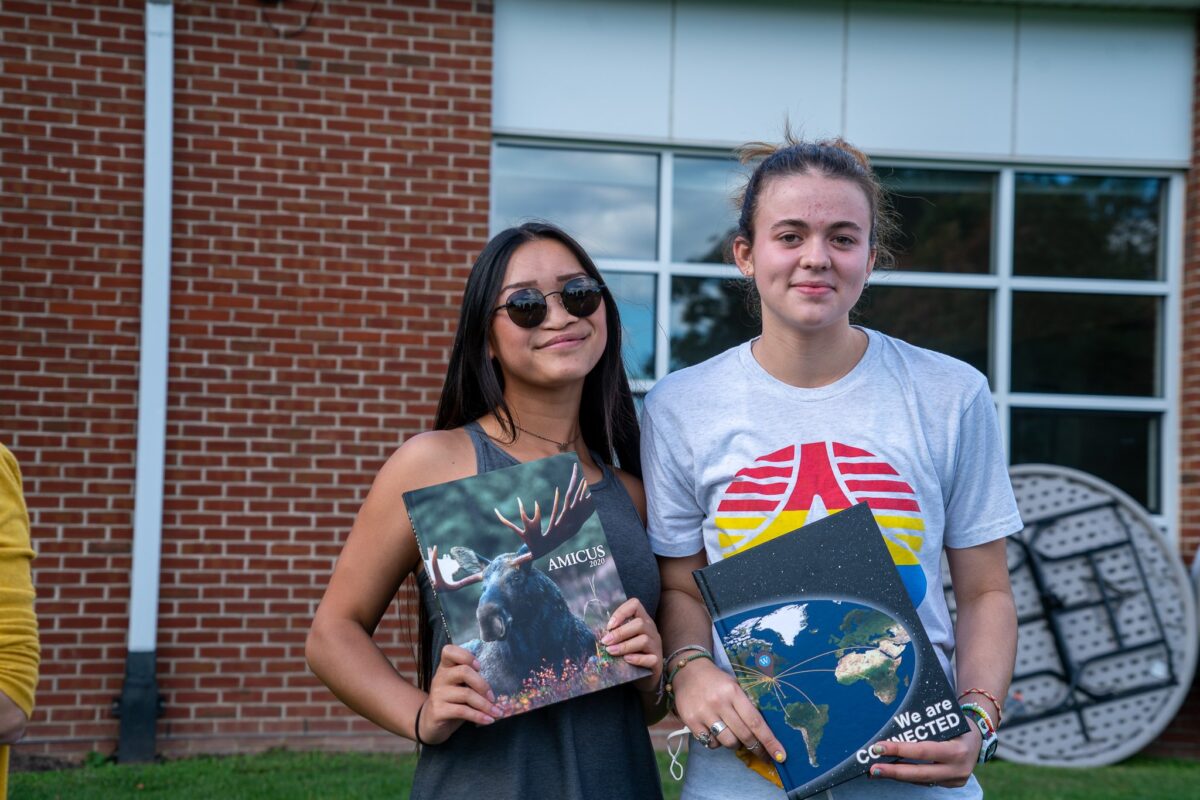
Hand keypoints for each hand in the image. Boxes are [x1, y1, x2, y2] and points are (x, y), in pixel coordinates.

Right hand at [418, 645, 500, 744]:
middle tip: (493, 697)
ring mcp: (437, 694)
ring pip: (466, 694)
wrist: (431, 722)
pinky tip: (488, 720)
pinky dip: (479, 716)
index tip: (479, 667)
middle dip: (482, 684)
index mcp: (445, 667)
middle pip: (463, 671)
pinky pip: (462, 711)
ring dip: (485, 705)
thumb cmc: (452, 700)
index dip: (466, 656)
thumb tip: (499, 681)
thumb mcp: (459, 686)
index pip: (449, 651)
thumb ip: (471, 679)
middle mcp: (440, 677)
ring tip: (497, 712)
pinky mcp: (438, 710)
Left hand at [601, 598, 662, 692]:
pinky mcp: (657, 662)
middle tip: (605, 641)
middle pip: (639, 623)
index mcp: (643, 621)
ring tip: (611, 651)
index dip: (622, 612)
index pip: (635, 605)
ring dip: (625, 646)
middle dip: (620, 632)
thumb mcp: (623, 640)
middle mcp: (652, 631)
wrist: (645, 676)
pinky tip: (626, 660)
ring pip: (644, 640)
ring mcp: (656, 646)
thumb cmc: (630, 654)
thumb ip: (615, 633)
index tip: (609, 626)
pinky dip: (637, 659)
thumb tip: (595, 632)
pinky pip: (650, 658)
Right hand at [671, 656, 786, 763]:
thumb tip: (763, 732)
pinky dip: (717, 743)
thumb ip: (747, 705)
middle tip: (762, 753)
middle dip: (756, 748)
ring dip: (735, 744)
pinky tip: (716, 733)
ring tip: (734, 736)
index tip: (780, 755)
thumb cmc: (717, 680)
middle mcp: (719, 703)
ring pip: (728, 742)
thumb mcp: (735, 685)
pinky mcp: (691, 721)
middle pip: (744, 735)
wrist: (688, 671)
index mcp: (733, 692)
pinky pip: (710, 743)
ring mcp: (704, 713)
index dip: (769, 741)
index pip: (756, 721)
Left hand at [867, 725, 981, 786]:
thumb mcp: (946, 720)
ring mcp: (955, 780)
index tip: (878, 747)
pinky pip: (926, 781)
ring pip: (921, 780)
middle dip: (894, 772)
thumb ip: (926, 725)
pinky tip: (892, 771)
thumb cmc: (958, 722)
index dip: (900, 750)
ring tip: (877, 771)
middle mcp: (958, 769)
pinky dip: (908, 776)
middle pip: (920, 773)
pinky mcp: (951, 784)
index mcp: (957, 750)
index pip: (923, 751)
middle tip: (872, 769)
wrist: (979, 737)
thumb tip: (893, 722)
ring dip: (897, 776)